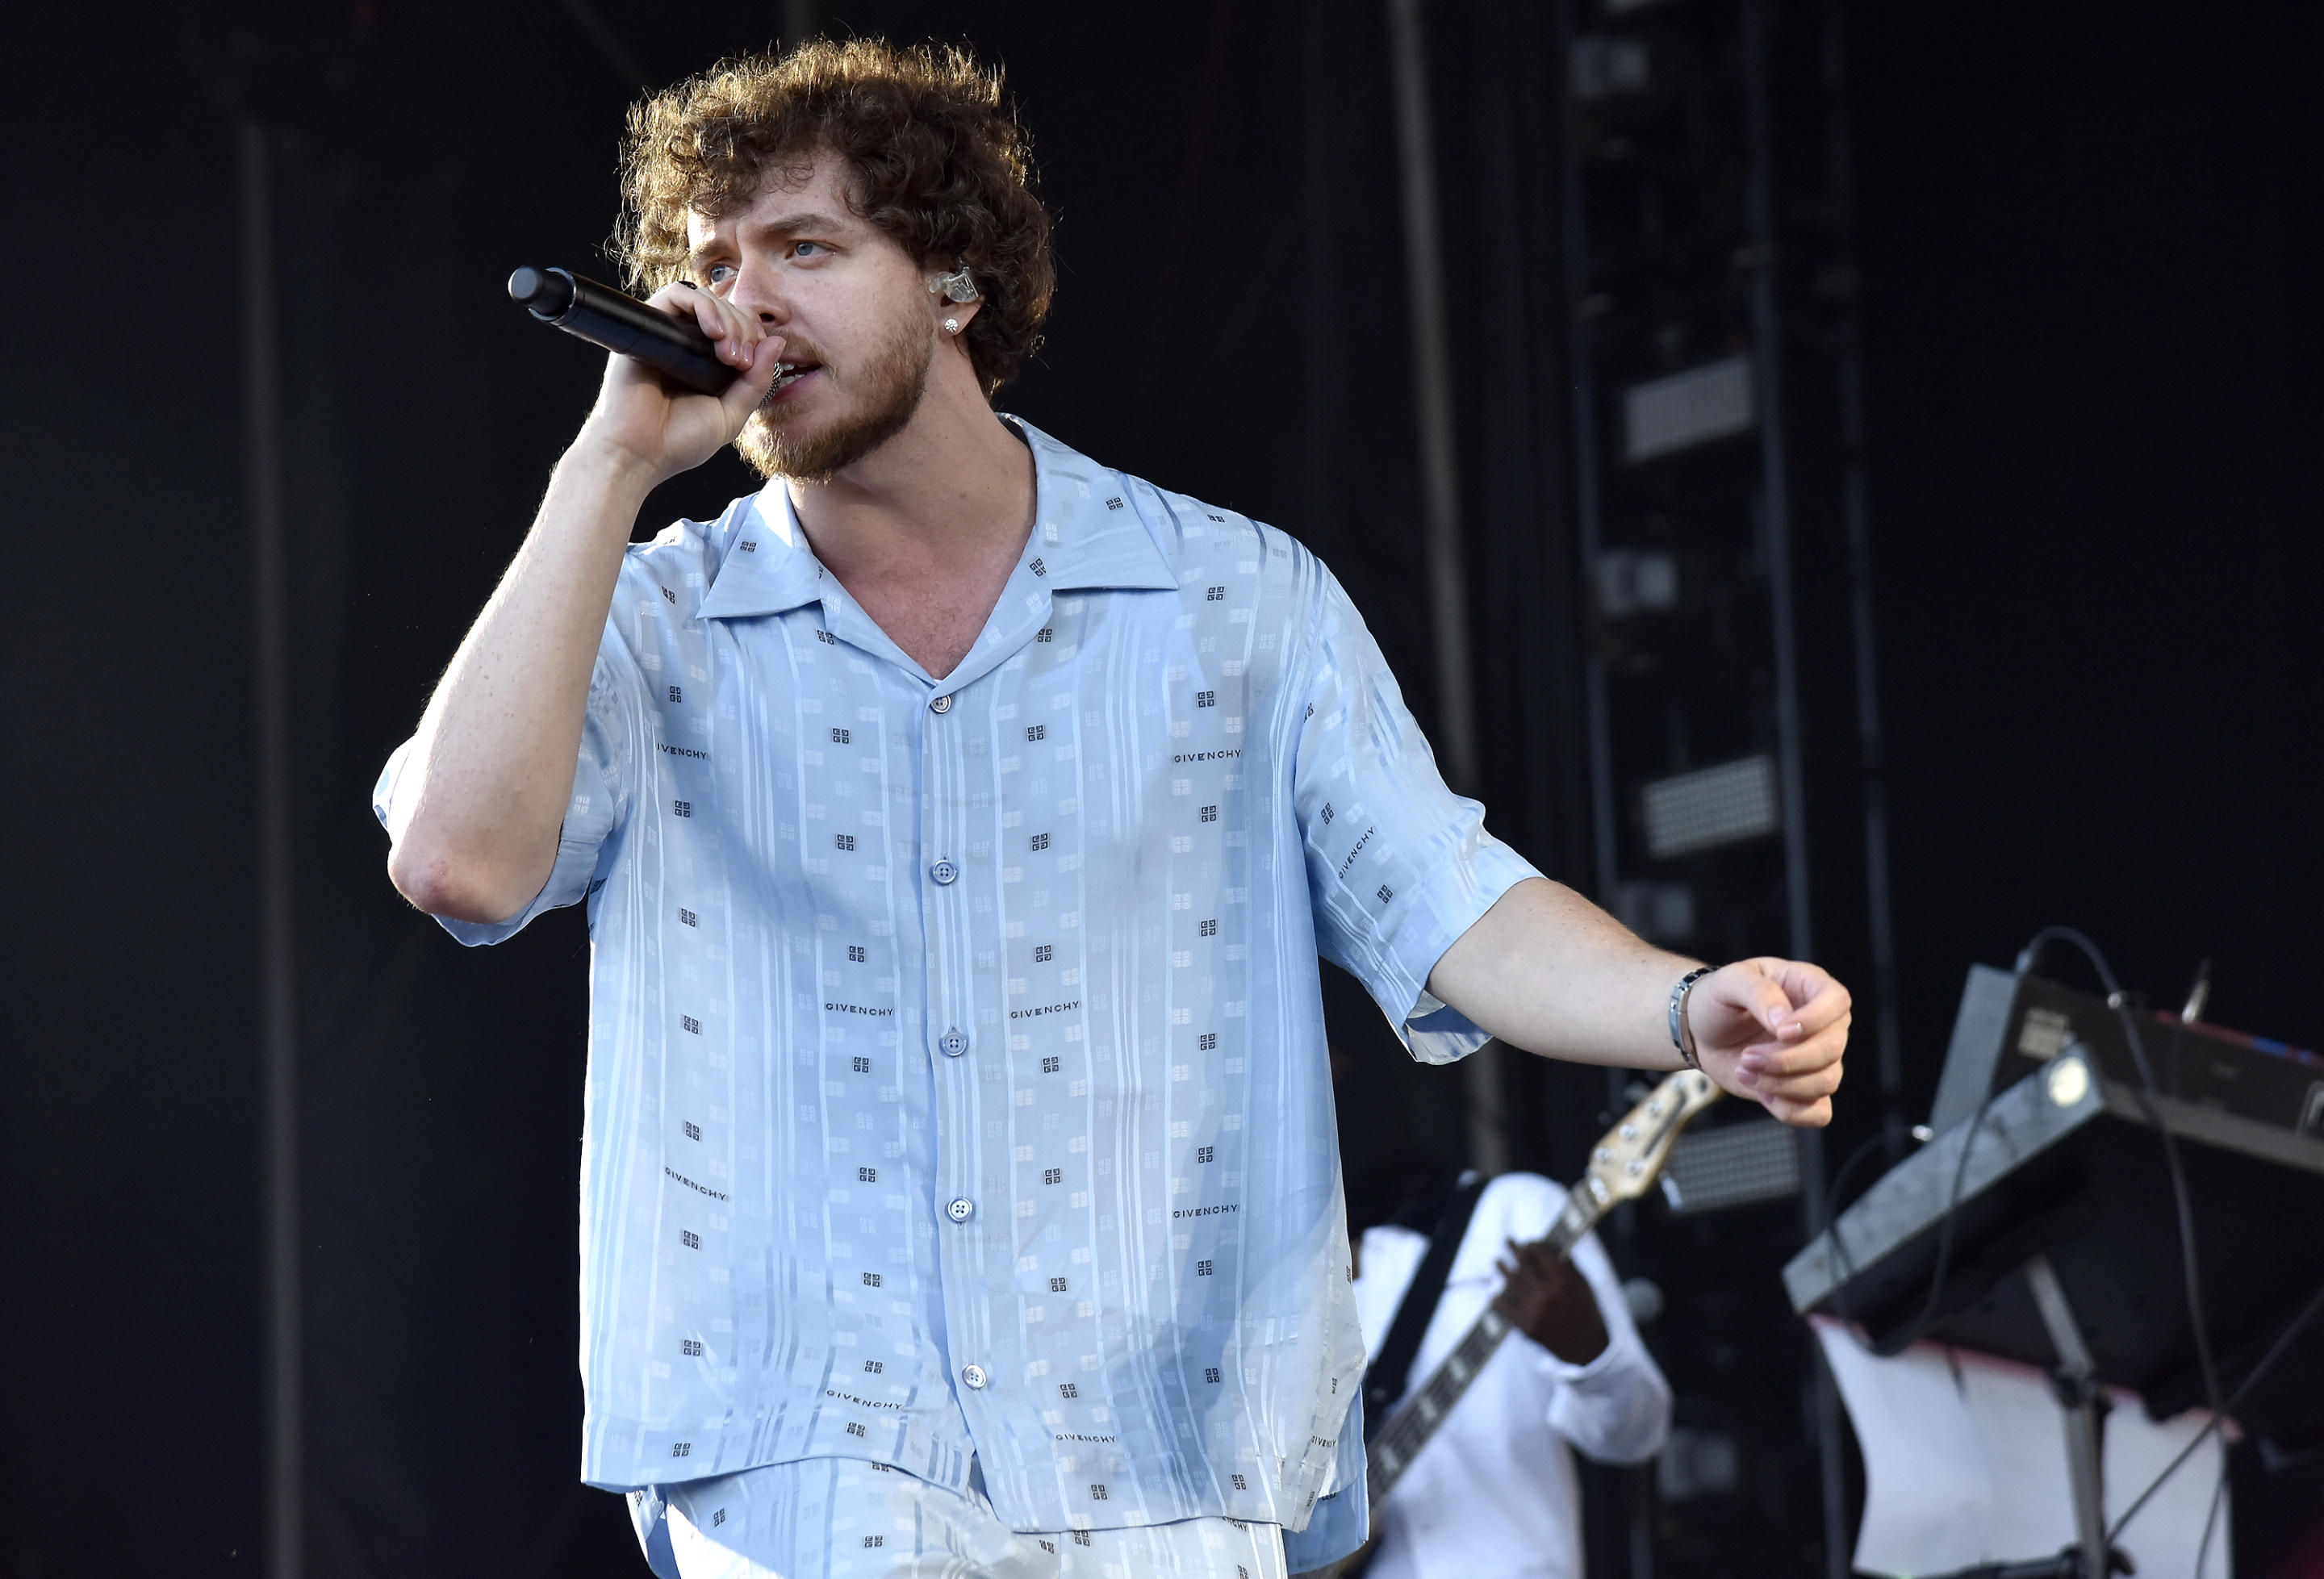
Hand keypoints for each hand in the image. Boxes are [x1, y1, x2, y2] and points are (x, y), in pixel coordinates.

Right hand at [575, 280, 785, 484]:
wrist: (640, 452)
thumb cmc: (679, 441)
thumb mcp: (731, 413)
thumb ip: (757, 380)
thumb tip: (777, 342)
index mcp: (708, 363)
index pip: (740, 327)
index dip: (754, 335)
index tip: (754, 363)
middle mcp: (688, 344)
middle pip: (727, 309)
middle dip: (744, 329)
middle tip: (740, 361)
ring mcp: (668, 334)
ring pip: (706, 299)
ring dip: (728, 319)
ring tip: (728, 353)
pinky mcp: (648, 327)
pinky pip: (677, 295)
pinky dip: (702, 306)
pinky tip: (714, 332)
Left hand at [1494, 1238, 1608, 1365]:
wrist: (1586, 1346)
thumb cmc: (1587, 1311)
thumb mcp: (1584, 1284)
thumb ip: (1568, 1265)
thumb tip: (1551, 1245)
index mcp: (1563, 1281)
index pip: (1541, 1254)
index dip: (1532, 1245)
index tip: (1528, 1242)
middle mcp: (1547, 1293)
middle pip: (1524, 1264)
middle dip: (1514, 1249)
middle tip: (1507, 1241)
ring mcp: (1535, 1310)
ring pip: (1512, 1282)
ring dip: (1502, 1269)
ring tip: (1496, 1261)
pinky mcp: (1527, 1326)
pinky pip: (1506, 1309)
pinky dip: (1498, 1301)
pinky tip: (1493, 1295)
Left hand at [1686, 958, 1850, 1126]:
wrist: (1701, 1031)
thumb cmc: (1718, 999)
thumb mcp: (1729, 981)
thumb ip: (1758, 993)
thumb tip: (1784, 1021)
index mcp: (1810, 987)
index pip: (1837, 1001)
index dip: (1815, 1020)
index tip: (1780, 1032)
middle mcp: (1823, 1023)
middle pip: (1831, 1049)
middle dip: (1786, 1060)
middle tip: (1746, 1057)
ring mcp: (1817, 1058)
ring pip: (1826, 1082)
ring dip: (1781, 1085)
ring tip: (1744, 1070)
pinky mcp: (1805, 1088)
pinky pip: (1818, 1112)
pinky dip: (1789, 1109)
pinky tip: (1762, 1092)